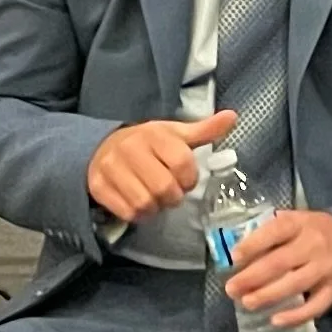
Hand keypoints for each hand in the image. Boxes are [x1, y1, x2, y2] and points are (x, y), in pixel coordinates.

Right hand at [86, 110, 236, 222]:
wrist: (102, 148)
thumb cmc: (147, 144)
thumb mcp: (176, 134)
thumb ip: (205, 130)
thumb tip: (234, 116)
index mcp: (154, 134)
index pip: (183, 163)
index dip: (189, 178)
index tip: (185, 179)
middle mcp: (130, 148)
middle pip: (165, 188)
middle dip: (173, 196)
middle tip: (170, 192)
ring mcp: (111, 168)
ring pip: (145, 203)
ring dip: (156, 208)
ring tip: (155, 198)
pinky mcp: (98, 186)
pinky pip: (127, 212)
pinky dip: (138, 215)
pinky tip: (139, 204)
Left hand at [225, 210, 331, 325]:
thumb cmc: (318, 232)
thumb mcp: (298, 220)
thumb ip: (273, 231)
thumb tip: (239, 250)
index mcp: (302, 224)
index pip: (275, 231)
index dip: (254, 244)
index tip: (235, 257)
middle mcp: (314, 246)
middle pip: (280, 262)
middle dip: (252, 277)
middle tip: (231, 289)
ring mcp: (326, 269)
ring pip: (294, 285)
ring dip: (268, 296)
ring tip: (247, 303)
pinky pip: (314, 307)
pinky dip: (295, 316)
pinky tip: (276, 320)